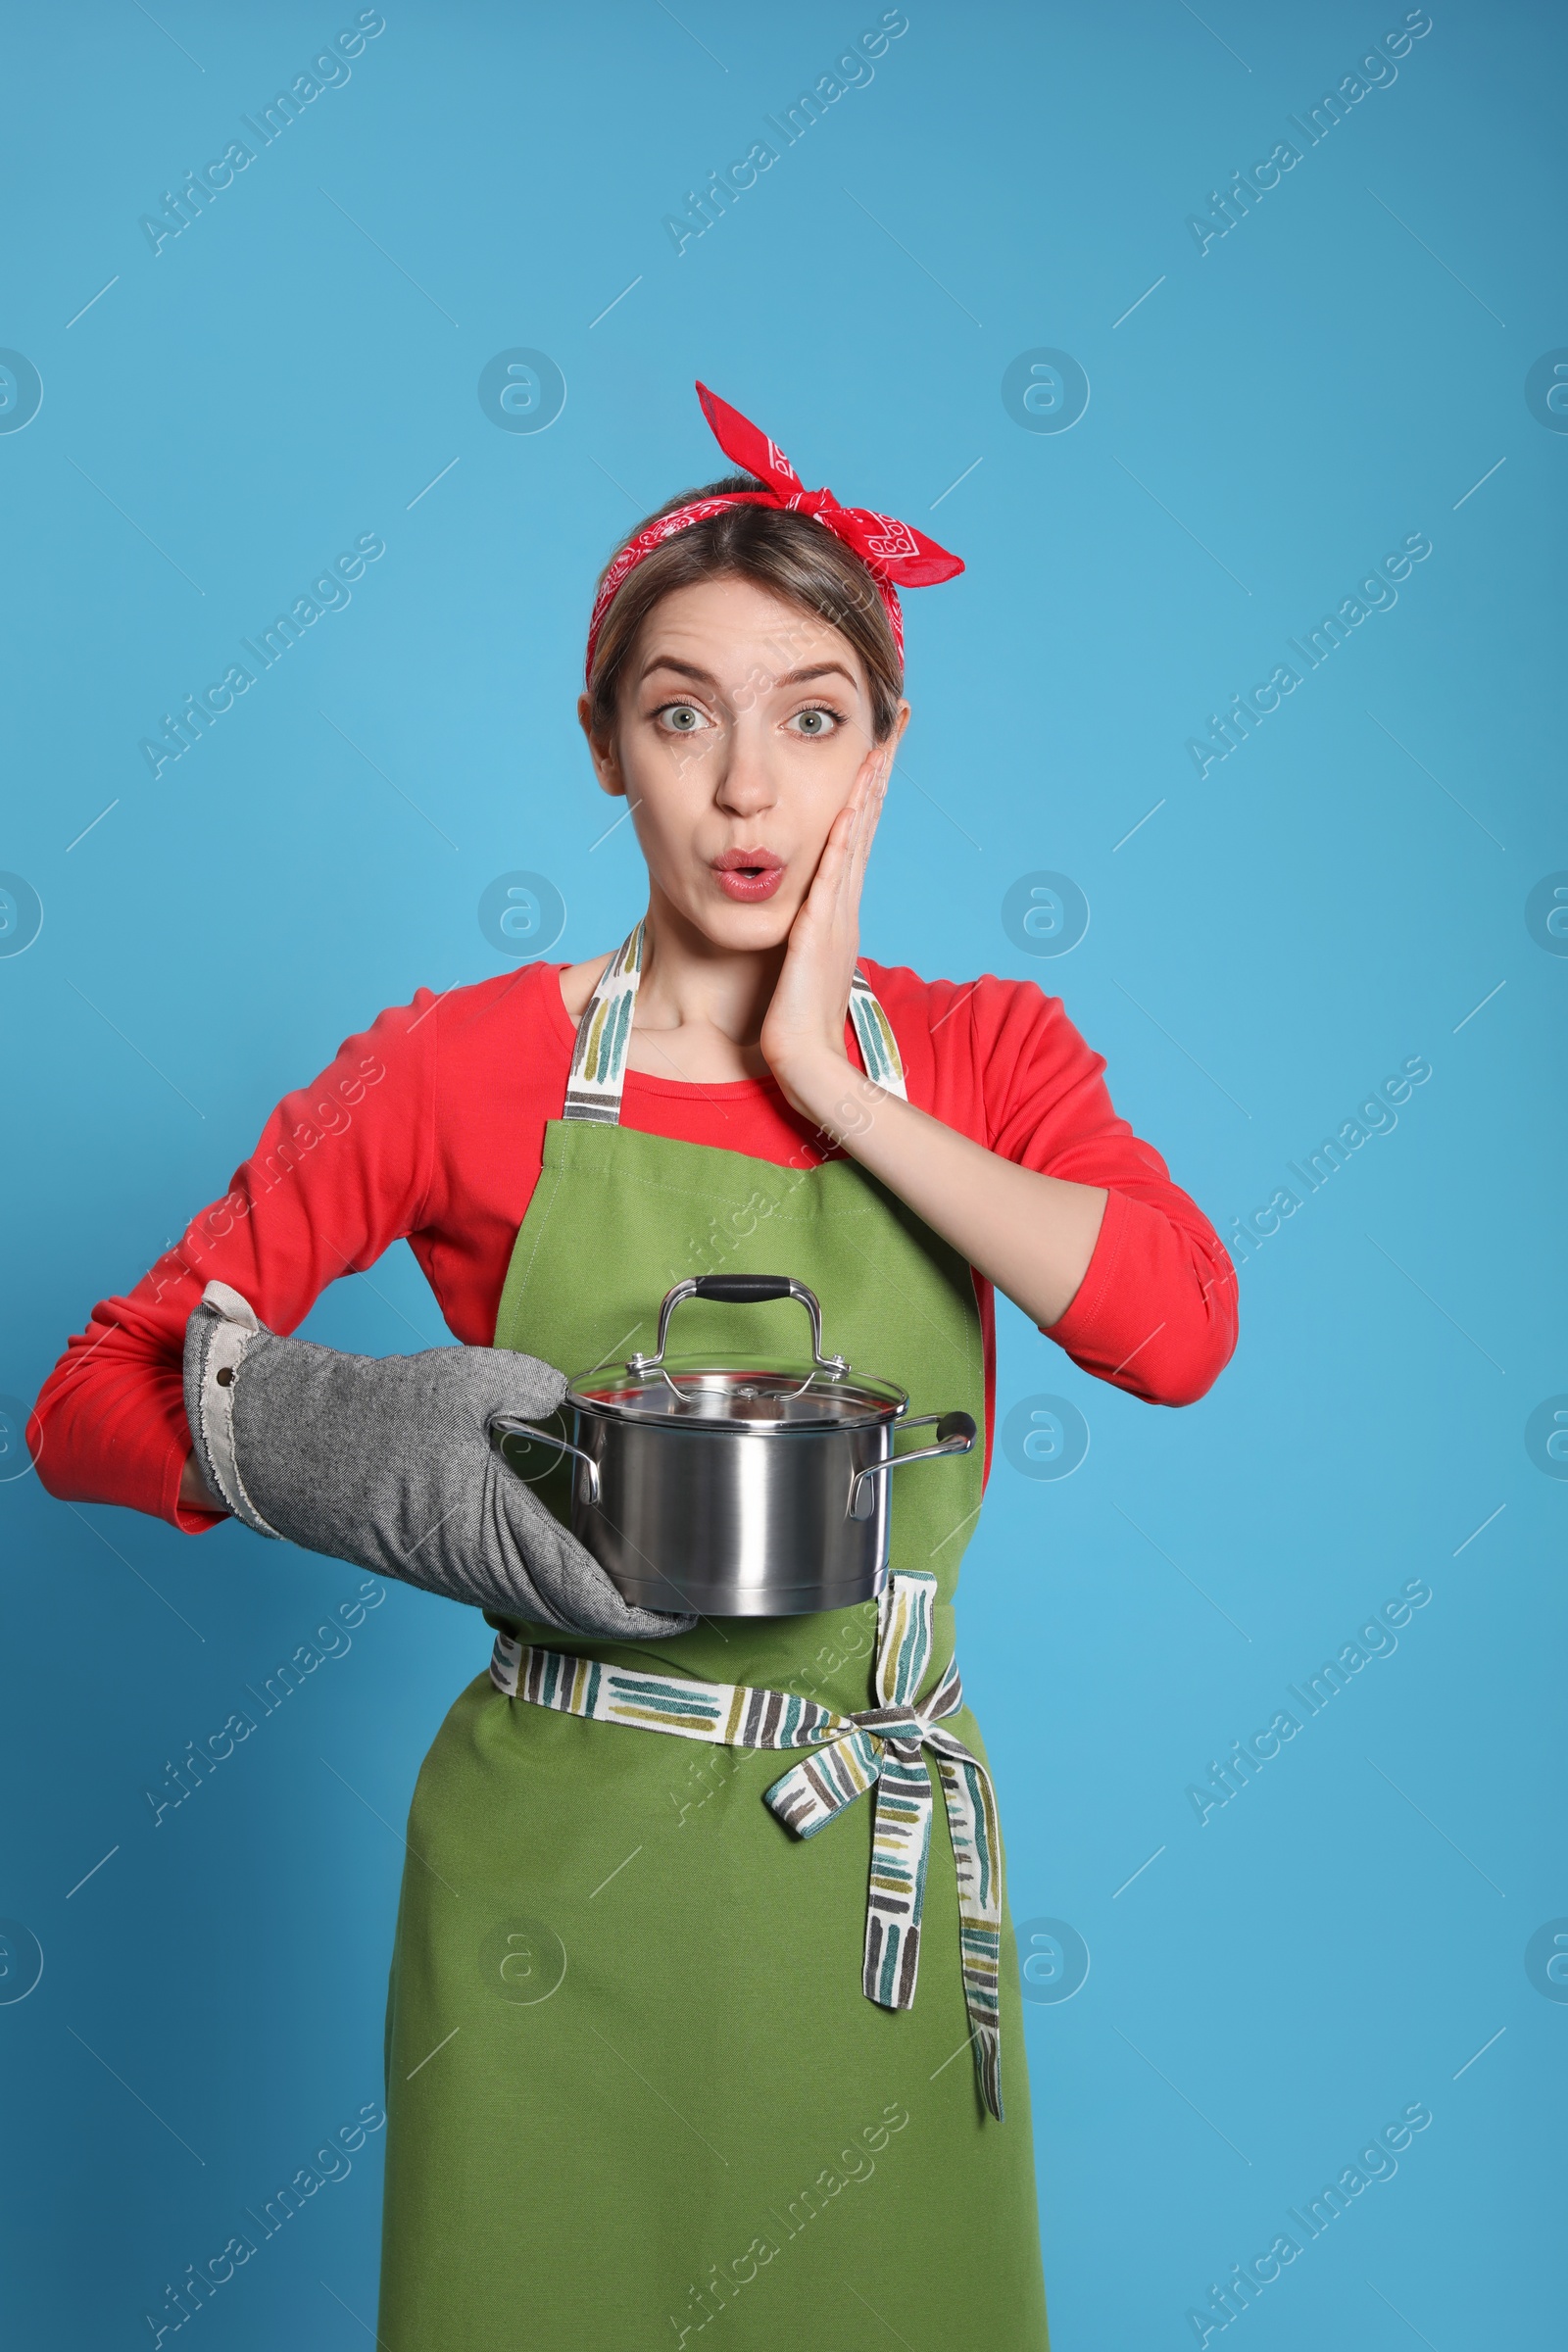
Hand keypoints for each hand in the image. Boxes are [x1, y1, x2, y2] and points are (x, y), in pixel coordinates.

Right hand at [183, 1283, 695, 1638]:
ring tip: (645, 1570)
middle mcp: (484, 1571)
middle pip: (577, 1612)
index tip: (690, 1613)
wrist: (290, 1446)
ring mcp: (461, 1574)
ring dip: (595, 1595)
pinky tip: (581, 1545)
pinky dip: (558, 1577)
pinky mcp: (444, 1562)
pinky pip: (517, 1582)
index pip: (590, 1600)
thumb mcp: (472, 1381)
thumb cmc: (374, 1419)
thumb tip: (572, 1399)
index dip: (647, 1617)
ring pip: (546, 1599)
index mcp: (500, 1539)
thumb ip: (539, 1387)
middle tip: (683, 1589)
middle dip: (633, 1611)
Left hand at [759, 743, 892, 1114]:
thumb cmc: (794, 1026)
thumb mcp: (798, 969)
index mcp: (837, 911)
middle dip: (879, 774)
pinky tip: (848, 809)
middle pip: (866, 826)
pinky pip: (833, 878)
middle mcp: (844, 907)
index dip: (867, 792)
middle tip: (896, 725)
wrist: (806, 1066)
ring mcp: (837, 919)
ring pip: (855, 842)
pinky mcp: (820, 935)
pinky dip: (843, 842)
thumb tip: (797, 923)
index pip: (855, 836)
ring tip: (879, 747)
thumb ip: (800, 940)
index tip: (876, 750)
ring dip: (867, 793)